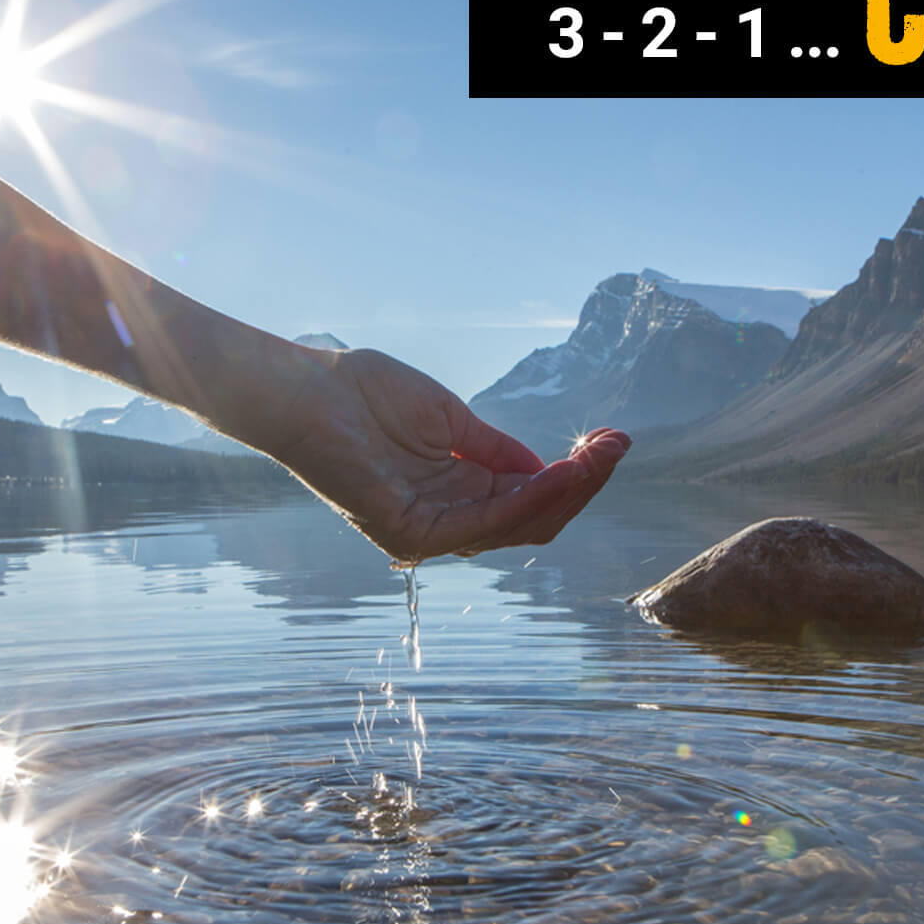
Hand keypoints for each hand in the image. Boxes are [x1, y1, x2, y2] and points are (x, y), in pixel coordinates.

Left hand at [265, 347, 629, 563]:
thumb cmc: (364, 395)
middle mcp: (447, 519)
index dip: (573, 475)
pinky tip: (559, 473)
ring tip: (599, 458)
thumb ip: (496, 449)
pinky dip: (527, 500)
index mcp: (456, 493)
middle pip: (533, 518)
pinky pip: (484, 523)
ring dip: (565, 492)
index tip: (612, 440)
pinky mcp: (412, 532)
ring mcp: (429, 531)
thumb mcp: (451, 419)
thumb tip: (547, 468)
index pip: (528, 497)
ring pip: (517, 525)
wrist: (307, 390)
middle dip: (581, 484)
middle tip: (617, 447)